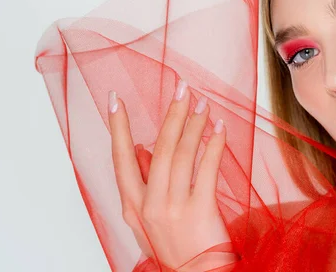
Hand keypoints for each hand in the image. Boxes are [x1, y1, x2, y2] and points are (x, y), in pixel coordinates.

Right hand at [108, 79, 233, 270]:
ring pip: (181, 155)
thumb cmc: (173, 247)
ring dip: (194, 124)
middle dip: (170, 114)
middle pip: (158, 149)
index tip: (114, 100)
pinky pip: (207, 169)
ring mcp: (173, 208)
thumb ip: (143, 184)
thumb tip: (141, 148)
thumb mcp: (148, 219)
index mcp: (132, 205)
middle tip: (180, 88)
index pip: (121, 158)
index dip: (117, 127)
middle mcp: (149, 205)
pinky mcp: (199, 211)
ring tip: (203, 103)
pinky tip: (220, 129)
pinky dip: (214, 145)